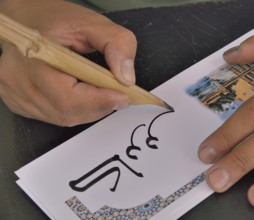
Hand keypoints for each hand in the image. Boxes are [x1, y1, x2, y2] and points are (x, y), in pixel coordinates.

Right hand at [0, 0, 136, 125]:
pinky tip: (82, 96)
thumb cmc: (55, 19)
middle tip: (119, 95)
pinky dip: (75, 110)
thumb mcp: (92, 23)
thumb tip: (126, 77)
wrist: (29, 19)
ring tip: (102, 94)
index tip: (123, 96)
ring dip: (89, 110)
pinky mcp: (19, 101)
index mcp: (34, 56)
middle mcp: (18, 79)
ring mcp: (15, 92)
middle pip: (66, 111)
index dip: (99, 101)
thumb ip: (116, 44)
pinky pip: (54, 117)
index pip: (68, 96)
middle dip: (99, 106)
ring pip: (62, 118)